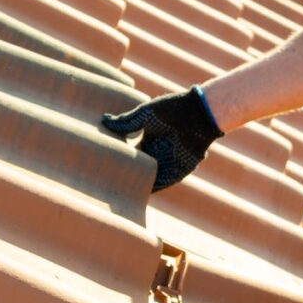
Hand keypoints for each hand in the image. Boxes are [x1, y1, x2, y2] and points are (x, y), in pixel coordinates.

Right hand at [101, 86, 222, 190]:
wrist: (198, 113)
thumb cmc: (172, 109)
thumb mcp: (145, 115)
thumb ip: (126, 122)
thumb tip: (104, 120)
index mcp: (150, 139)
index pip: (132, 154)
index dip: (121, 159)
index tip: (106, 165)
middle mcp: (159, 152)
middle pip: (140, 168)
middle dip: (129, 174)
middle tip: (109, 183)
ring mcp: (170, 162)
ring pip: (152, 177)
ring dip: (140, 184)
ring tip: (120, 192)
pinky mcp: (181, 170)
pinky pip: (165, 182)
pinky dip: (154, 187)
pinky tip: (140, 193)